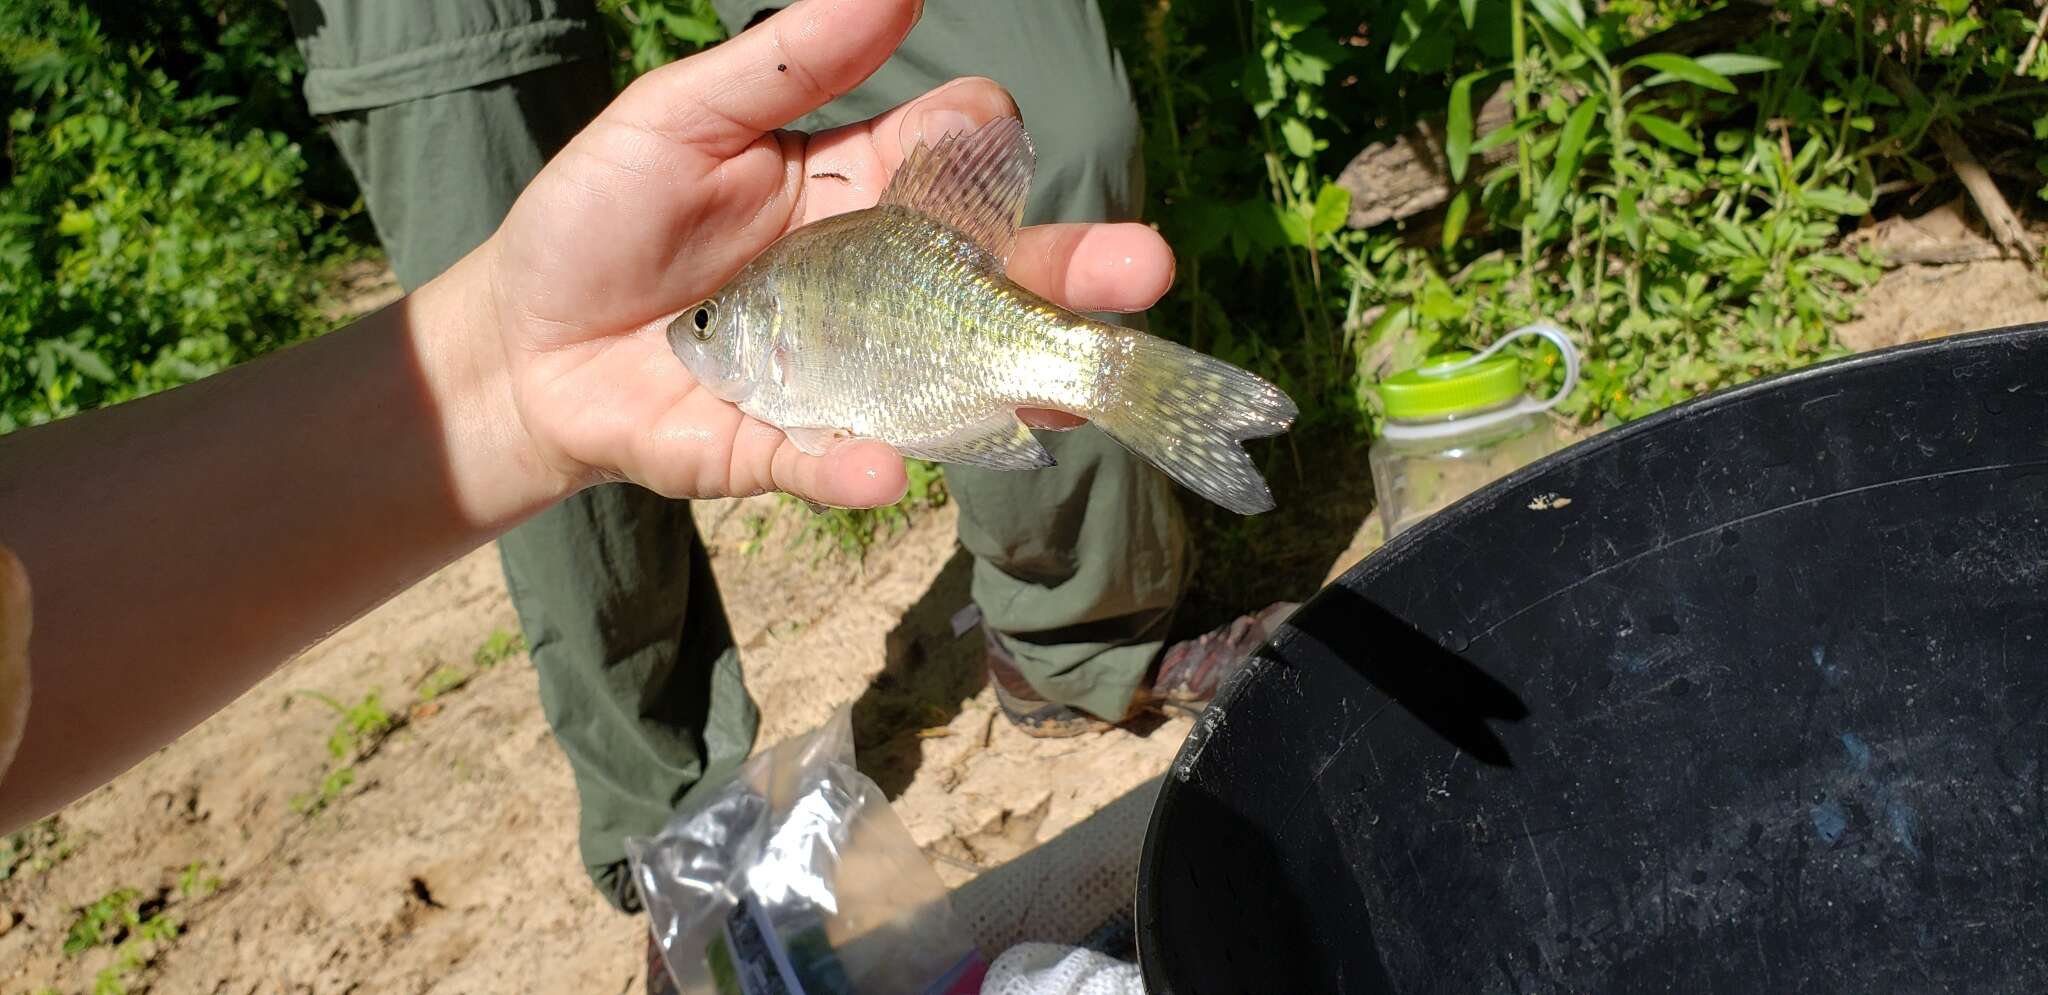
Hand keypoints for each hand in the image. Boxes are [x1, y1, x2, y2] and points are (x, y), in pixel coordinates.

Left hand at [477, 0, 1173, 507]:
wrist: (521, 341)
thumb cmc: (603, 214)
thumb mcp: (680, 117)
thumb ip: (787, 64)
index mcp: (859, 190)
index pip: (956, 159)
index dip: (976, 140)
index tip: (971, 125)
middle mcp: (876, 286)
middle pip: (995, 278)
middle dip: (1072, 272)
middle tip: (1144, 266)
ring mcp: (844, 373)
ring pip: (953, 381)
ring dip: (1019, 386)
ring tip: (1078, 388)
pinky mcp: (786, 447)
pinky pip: (836, 460)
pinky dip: (858, 466)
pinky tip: (883, 465)